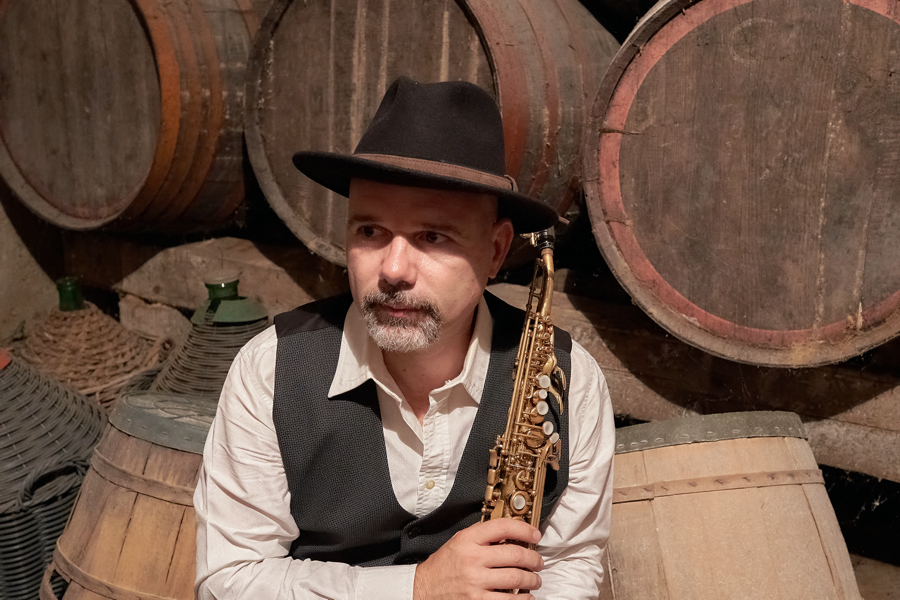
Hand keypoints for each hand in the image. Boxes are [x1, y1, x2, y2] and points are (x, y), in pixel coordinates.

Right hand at [412, 518, 543, 599]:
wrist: (423, 589)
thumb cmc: (443, 566)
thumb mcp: (458, 541)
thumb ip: (481, 534)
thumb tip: (509, 530)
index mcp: (468, 540)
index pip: (503, 527)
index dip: (524, 530)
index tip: (535, 535)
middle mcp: (473, 560)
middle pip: (515, 555)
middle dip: (534, 559)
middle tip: (538, 562)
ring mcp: (476, 583)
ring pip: (516, 578)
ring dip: (532, 580)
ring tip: (535, 580)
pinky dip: (523, 599)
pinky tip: (525, 596)